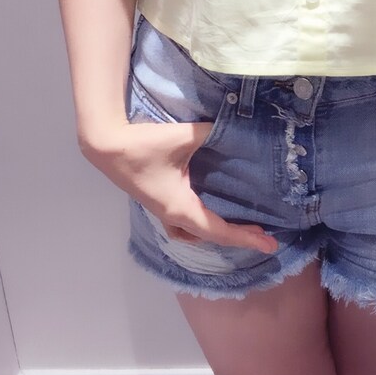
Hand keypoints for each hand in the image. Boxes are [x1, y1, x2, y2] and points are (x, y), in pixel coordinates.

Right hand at [85, 120, 279, 253]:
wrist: (105, 145)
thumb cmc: (144, 144)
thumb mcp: (184, 137)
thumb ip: (213, 134)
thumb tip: (235, 131)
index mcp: (180, 207)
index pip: (218, 230)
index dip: (245, 238)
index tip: (270, 243)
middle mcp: (171, 215)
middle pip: (209, 237)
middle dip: (237, 238)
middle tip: (262, 235)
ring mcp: (161, 211)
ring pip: (191, 234)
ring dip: (214, 234)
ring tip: (237, 227)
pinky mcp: (156, 201)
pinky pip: (180, 223)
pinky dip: (197, 225)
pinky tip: (205, 210)